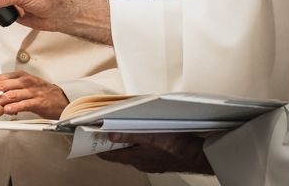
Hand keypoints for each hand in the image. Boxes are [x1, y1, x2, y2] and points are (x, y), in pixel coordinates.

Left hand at [0, 71, 68, 118]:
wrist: (60, 100)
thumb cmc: (42, 92)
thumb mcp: (27, 84)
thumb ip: (12, 86)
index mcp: (23, 76)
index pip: (2, 77)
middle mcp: (27, 82)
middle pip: (5, 85)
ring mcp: (32, 92)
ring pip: (12, 94)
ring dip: (1, 101)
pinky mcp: (38, 102)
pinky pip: (23, 104)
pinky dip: (14, 107)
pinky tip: (7, 111)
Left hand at [98, 132, 213, 173]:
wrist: (200, 154)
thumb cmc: (178, 146)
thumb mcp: (150, 136)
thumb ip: (129, 135)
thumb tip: (110, 134)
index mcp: (136, 158)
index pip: (108, 155)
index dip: (97, 146)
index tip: (89, 136)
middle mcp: (141, 162)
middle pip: (118, 152)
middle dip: (110, 140)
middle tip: (103, 127)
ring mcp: (150, 161)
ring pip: (131, 150)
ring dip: (125, 139)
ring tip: (121, 126)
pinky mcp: (159, 157)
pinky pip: (143, 149)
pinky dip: (138, 141)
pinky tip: (142, 132)